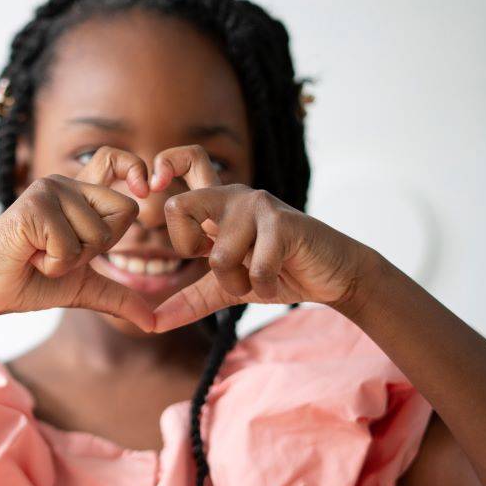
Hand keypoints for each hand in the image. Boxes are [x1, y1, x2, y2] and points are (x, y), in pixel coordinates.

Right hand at [0, 148, 155, 331]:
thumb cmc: (30, 283)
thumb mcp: (84, 288)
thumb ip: (120, 296)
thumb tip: (154, 323)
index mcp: (79, 195)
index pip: (115, 160)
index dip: (136, 169)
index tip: (146, 188)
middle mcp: (65, 185)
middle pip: (124, 211)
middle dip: (99, 248)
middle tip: (60, 253)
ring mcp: (48, 191)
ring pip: (97, 234)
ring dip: (71, 261)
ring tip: (40, 255)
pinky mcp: (34, 207)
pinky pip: (69, 245)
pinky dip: (53, 264)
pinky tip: (30, 256)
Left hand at [148, 145, 378, 331]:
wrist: (335, 275)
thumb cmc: (280, 272)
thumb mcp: (227, 288)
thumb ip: (189, 301)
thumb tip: (151, 324)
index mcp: (217, 203)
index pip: (186, 161)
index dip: (165, 166)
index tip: (155, 187)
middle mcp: (234, 196)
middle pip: (177, 206)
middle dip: (187, 247)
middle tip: (212, 257)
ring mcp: (258, 207)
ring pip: (218, 257)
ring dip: (237, 284)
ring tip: (259, 276)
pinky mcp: (283, 224)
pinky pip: (254, 270)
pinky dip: (265, 287)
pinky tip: (279, 278)